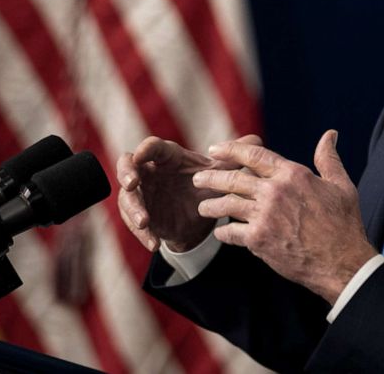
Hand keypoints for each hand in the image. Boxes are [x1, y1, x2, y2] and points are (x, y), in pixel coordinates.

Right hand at [116, 135, 258, 251]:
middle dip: (126, 173)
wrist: (201, 216)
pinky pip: (134, 225)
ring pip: (127, 198)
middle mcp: (149, 172)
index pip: (152, 147)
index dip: (145, 150)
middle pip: (127, 166)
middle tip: (132, 184)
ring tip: (145, 222)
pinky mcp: (141, 216)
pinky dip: (143, 235)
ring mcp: (142, 194)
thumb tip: (257, 139)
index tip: (142, 156)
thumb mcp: (221, 174)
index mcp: (166, 156)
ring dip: (133, 210)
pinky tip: (154, 244)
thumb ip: (235, 158)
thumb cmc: (206, 185)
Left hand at [193, 130, 377, 303]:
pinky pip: (231, 232)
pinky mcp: (259, 239)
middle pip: (233, 178)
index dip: (230, 149)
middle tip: (198, 178)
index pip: (253, 154)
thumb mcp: (341, 185)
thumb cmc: (344, 224)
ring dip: (211, 205)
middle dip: (211, 176)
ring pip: (227, 204)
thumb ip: (328, 159)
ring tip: (202, 207)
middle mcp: (275, 191)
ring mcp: (265, 215)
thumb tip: (329, 135)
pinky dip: (223, 233)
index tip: (215, 149)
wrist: (342, 262)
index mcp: (292, 174)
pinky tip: (220, 233)